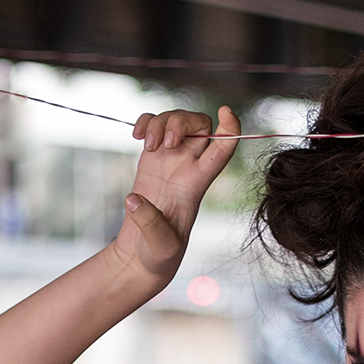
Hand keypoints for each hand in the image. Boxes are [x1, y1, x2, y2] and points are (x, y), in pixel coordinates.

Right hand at [113, 106, 240, 282]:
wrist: (144, 253)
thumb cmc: (159, 252)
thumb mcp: (159, 244)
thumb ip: (149, 222)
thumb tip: (133, 199)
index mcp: (198, 183)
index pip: (223, 149)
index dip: (231, 127)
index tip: (226, 111)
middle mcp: (188, 167)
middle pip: (199, 125)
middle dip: (182, 121)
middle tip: (165, 141)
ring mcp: (170, 160)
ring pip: (175, 120)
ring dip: (159, 122)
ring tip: (145, 144)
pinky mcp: (152, 159)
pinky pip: (153, 126)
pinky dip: (145, 122)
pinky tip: (135, 136)